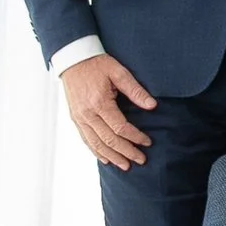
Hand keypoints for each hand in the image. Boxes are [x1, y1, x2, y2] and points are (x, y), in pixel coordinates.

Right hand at [61, 53, 155, 170]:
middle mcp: (87, 114)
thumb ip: (136, 91)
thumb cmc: (97, 64)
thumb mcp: (119, 72)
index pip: (120, 127)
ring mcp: (79, 118)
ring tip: (126, 165)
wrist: (73, 59)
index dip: (135, 137)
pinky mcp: (75, 118)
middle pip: (108, 140)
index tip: (148, 142)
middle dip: (126, 152)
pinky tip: (106, 158)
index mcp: (99, 103)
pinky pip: (85, 139)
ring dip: (112, 156)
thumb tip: (152, 106)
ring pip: (96, 143)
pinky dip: (96, 151)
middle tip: (141, 160)